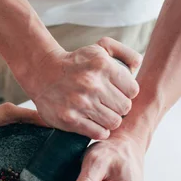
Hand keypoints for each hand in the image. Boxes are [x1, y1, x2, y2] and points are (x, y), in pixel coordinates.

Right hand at [20, 37, 141, 139]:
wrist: (42, 73)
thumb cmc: (75, 63)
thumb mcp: (99, 48)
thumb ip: (124, 52)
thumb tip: (138, 65)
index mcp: (102, 65)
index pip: (133, 90)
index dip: (127, 93)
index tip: (117, 93)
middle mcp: (92, 84)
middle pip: (125, 108)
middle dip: (119, 107)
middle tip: (108, 104)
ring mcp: (80, 103)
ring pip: (114, 122)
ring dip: (109, 120)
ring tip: (100, 113)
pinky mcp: (70, 119)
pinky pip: (99, 133)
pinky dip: (99, 130)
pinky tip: (93, 123)